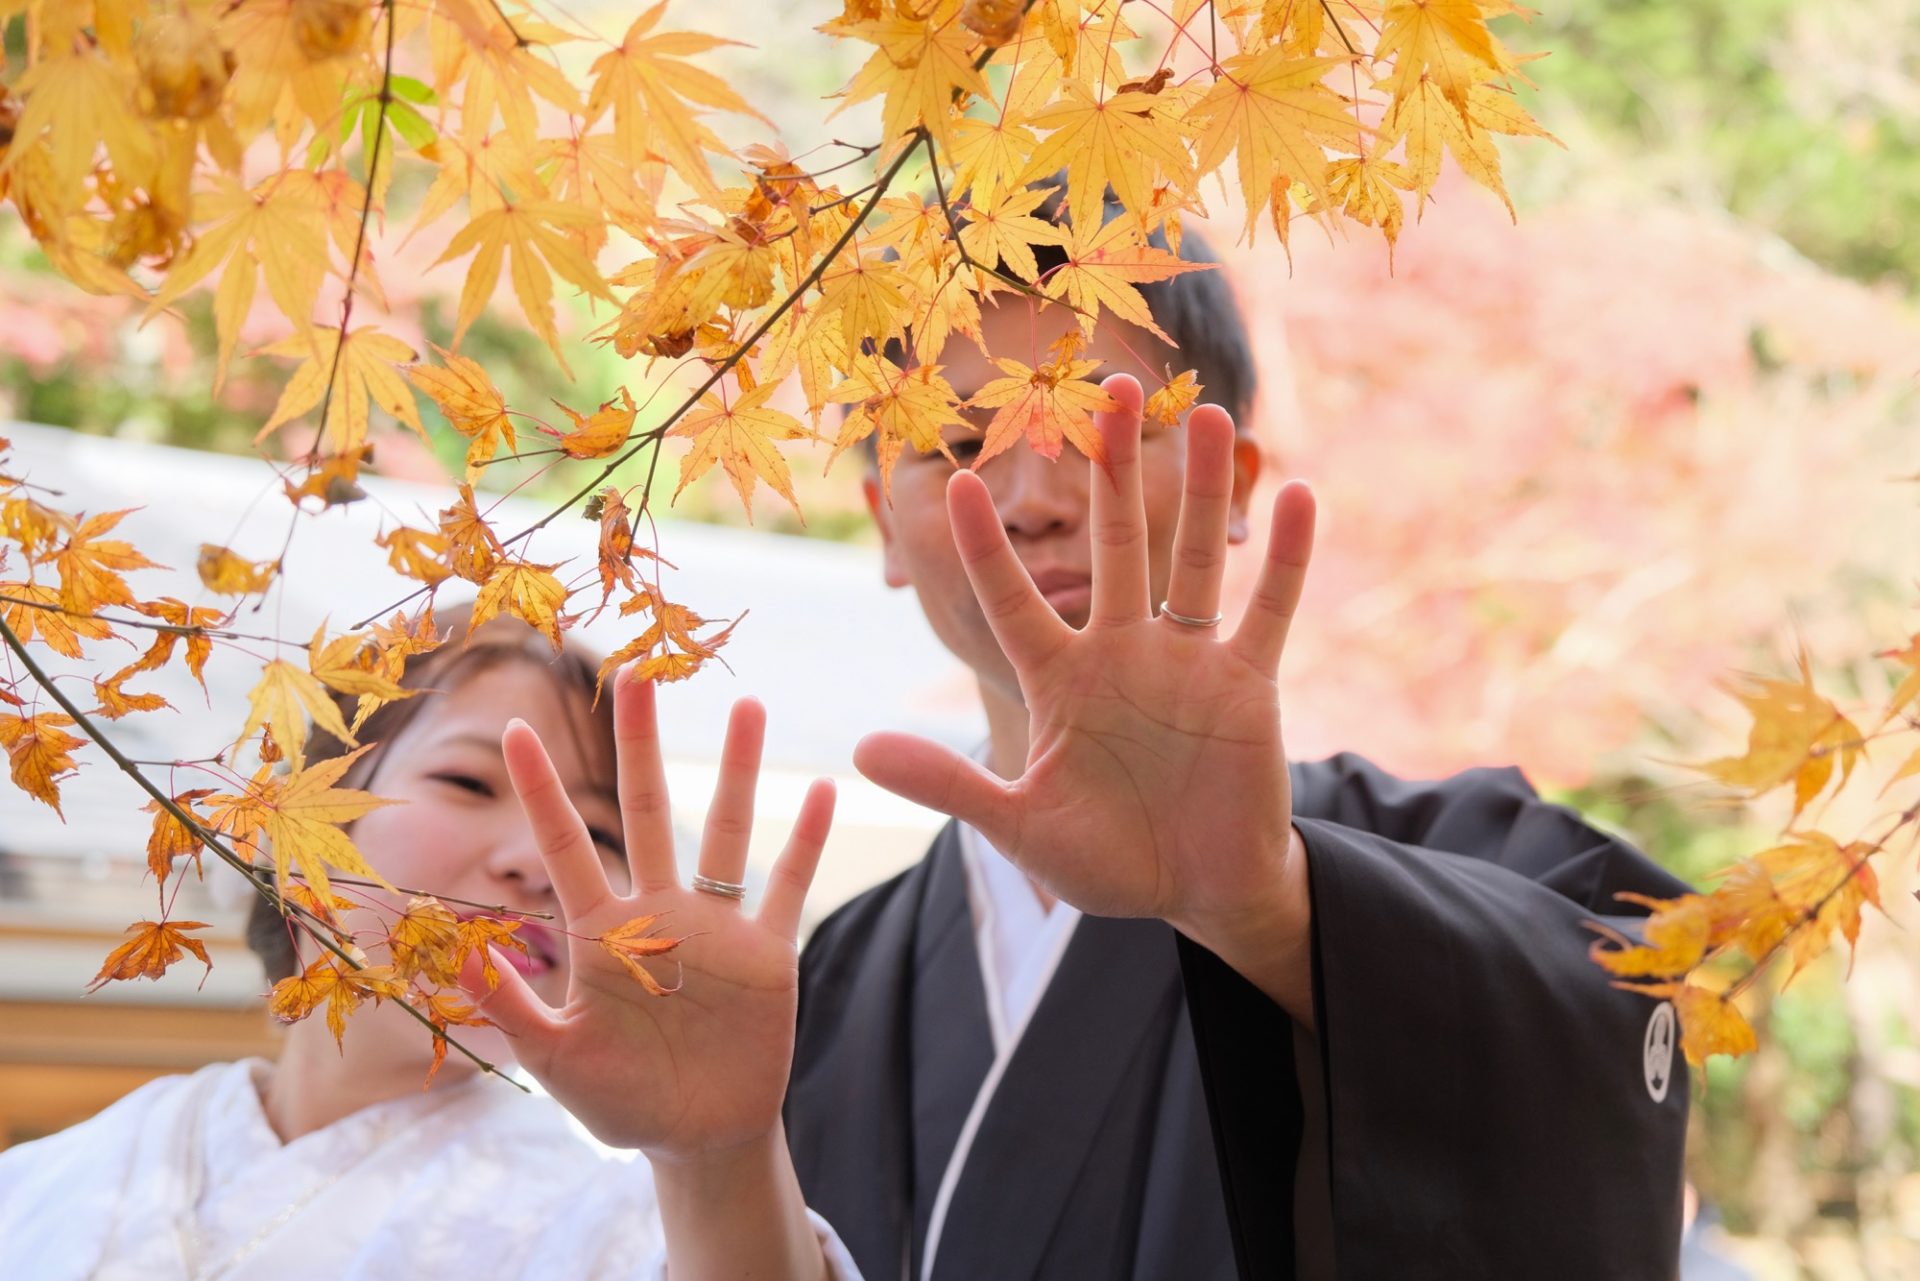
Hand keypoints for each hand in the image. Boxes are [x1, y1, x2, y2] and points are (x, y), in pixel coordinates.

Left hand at [471, 668, 835, 1160]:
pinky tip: (821, 790)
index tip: (519, 730)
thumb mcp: (557, 1062)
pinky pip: (786, 887)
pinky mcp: (767, 954)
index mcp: (601, 933)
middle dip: (640, 744)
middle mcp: (658, 912)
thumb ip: (514, 1009)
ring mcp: (716, 927)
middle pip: (648, 811)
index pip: (566, 844)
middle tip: (638, 672)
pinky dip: (805, 842)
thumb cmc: (622, 1102)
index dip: (542, 790)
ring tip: (747, 706)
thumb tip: (464, 953)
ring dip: (738, 771)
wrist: (698, 1138)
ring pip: (726, 831)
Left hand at [854, 375, 1315, 1007]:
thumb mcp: (1020, 826)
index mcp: (1060, 679)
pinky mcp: (1247, 684)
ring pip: (1192, 559)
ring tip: (1208, 414)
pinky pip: (1267, 613)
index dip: (986, 547)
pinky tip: (1300, 497)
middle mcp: (1121, 652)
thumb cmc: (1105, 858)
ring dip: (1202, 490)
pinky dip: (1285, 561)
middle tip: (1110, 388)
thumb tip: (857, 752)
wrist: (1196, 891)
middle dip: (1111, 470)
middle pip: (1113, 545)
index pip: (1013, 600)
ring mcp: (1187, 662)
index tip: (959, 481)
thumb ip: (949, 784)